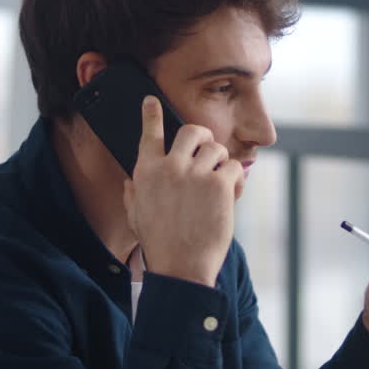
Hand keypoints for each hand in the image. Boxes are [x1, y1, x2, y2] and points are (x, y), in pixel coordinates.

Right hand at [124, 96, 242, 287]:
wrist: (181, 268)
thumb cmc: (160, 244)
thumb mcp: (136, 216)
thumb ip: (134, 193)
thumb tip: (132, 181)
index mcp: (146, 173)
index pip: (149, 134)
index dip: (151, 114)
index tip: (151, 100)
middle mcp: (170, 167)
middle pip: (191, 131)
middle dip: (203, 138)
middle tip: (207, 150)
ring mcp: (195, 174)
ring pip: (216, 148)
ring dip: (221, 163)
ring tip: (219, 184)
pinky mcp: (219, 185)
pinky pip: (234, 166)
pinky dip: (237, 178)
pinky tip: (232, 194)